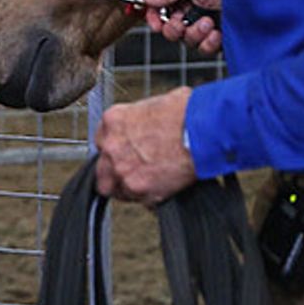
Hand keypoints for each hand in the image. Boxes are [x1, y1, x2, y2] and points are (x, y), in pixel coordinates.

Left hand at [94, 87, 196, 205]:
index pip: (101, 141)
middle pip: (101, 165)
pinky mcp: (137, 187)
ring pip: (111, 187)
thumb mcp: (154, 104)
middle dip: (115, 170)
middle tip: (134, 170)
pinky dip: (146, 198)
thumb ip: (140, 119)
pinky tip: (159, 190)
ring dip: (125, 187)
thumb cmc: (186, 114)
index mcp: (113, 120)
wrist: (202, 131)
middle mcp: (111, 145)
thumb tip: (148, 125)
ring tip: (144, 184)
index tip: (125, 153)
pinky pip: (135, 199)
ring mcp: (122, 168)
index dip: (116, 149)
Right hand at [143, 0, 222, 55]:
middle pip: (171, 29)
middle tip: (181, 22)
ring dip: (194, 34)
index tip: (155, 21)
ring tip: (206, 22)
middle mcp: (196, 10)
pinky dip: (208, 42)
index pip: (162, 10)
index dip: (155, 17)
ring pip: (187, 41)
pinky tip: (216, 32)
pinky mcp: (222, 39)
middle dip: (174, 28)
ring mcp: (209, 26)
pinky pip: (205, 49)